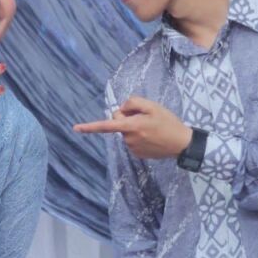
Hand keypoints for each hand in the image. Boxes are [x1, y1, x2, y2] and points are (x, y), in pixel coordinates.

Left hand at [74, 96, 192, 159]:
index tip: (75, 128)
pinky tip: (152, 136)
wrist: (182, 143)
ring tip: (152, 127)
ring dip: (134, 127)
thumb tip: (122, 109)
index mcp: (131, 126)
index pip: (106, 125)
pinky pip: (132, 140)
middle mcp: (129, 139)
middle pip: (118, 122)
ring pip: (126, 132)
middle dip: (126, 117)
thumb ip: (133, 103)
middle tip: (145, 116)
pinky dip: (139, 136)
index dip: (89, 127)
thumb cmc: (168, 122)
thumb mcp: (153, 106)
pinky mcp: (137, 154)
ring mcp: (133, 148)